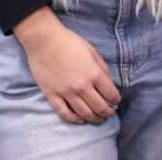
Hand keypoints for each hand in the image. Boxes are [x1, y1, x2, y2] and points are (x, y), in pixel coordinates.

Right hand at [14, 7, 120, 124]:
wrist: (45, 41)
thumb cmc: (70, 43)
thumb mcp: (92, 52)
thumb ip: (102, 68)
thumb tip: (108, 82)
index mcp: (94, 73)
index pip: (110, 94)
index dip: (116, 100)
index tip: (116, 101)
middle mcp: (81, 86)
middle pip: (99, 107)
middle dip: (107, 112)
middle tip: (109, 114)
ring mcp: (65, 92)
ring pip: (83, 113)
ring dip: (94, 119)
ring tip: (99, 119)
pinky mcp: (52, 95)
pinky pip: (64, 113)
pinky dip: (74, 119)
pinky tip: (80, 120)